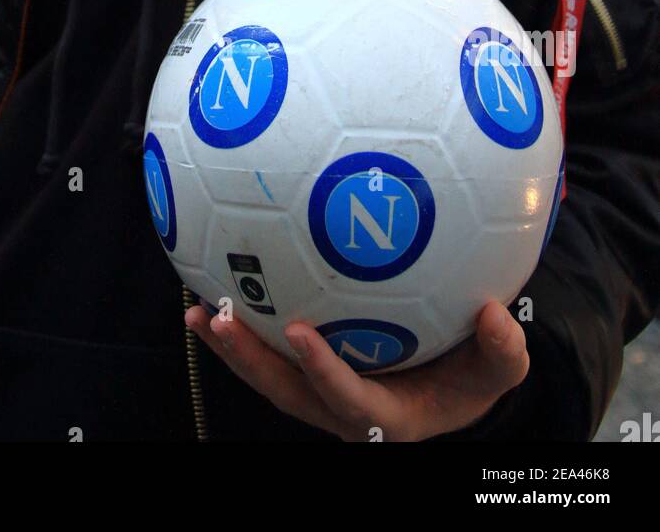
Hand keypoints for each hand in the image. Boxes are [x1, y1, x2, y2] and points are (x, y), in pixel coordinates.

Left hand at [185, 298, 528, 441]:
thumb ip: (502, 349)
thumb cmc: (475, 376)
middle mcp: (341, 409)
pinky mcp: (307, 371)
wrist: (455, 386)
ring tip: (197, 310)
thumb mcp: (500, 371)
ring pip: (267, 375)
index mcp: (386, 416)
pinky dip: (245, 325)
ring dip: (231, 346)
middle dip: (248, 360)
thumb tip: (497, 313)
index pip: (347, 397)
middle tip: (217, 318)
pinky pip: (270, 351)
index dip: (322, 370)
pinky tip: (218, 282)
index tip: (298, 331)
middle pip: (285, 391)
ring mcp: (319, 392)